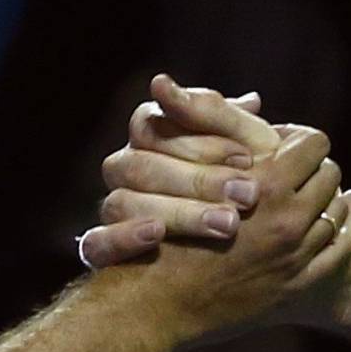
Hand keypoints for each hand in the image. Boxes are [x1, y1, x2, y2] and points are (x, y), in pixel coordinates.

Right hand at [79, 74, 284, 267]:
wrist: (254, 245)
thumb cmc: (247, 183)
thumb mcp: (253, 151)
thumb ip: (240, 126)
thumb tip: (250, 100)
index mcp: (151, 134)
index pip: (153, 126)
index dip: (199, 143)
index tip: (246, 158)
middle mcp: (125, 167)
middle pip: (139, 165)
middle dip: (198, 180)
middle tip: (246, 195)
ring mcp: (112, 208)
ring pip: (121, 202)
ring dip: (178, 212)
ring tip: (226, 224)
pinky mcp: (103, 250)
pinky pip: (96, 244)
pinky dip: (122, 238)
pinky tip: (156, 234)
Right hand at [131, 121, 350, 335]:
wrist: (155, 300)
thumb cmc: (162, 228)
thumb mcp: (185, 170)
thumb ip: (223, 130)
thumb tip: (256, 99)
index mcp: (264, 184)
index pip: (313, 144)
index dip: (300, 138)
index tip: (287, 143)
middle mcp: (286, 219)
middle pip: (330, 175)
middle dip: (314, 168)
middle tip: (299, 169)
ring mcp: (294, 255)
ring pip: (337, 210)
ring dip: (326, 198)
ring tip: (312, 193)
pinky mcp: (296, 284)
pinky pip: (339, 249)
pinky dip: (344, 228)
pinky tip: (340, 217)